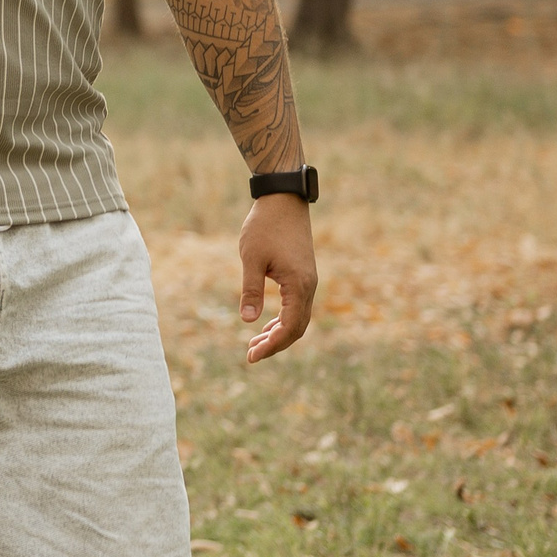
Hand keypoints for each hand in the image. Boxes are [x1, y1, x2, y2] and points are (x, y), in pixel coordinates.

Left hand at [236, 194, 316, 362]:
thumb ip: (251, 290)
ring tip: (255, 343)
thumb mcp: (251, 258)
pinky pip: (297, 306)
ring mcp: (308, 281)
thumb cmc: (265, 227)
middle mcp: (309, 286)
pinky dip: (283, 318)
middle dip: (275, 344)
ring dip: (279, 333)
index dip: (271, 345)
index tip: (252, 356)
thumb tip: (248, 321)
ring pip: (298, 318)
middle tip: (251, 355)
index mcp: (298, 285)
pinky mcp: (303, 274)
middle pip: (297, 328)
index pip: (289, 327)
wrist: (283, 200)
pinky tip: (267, 323)